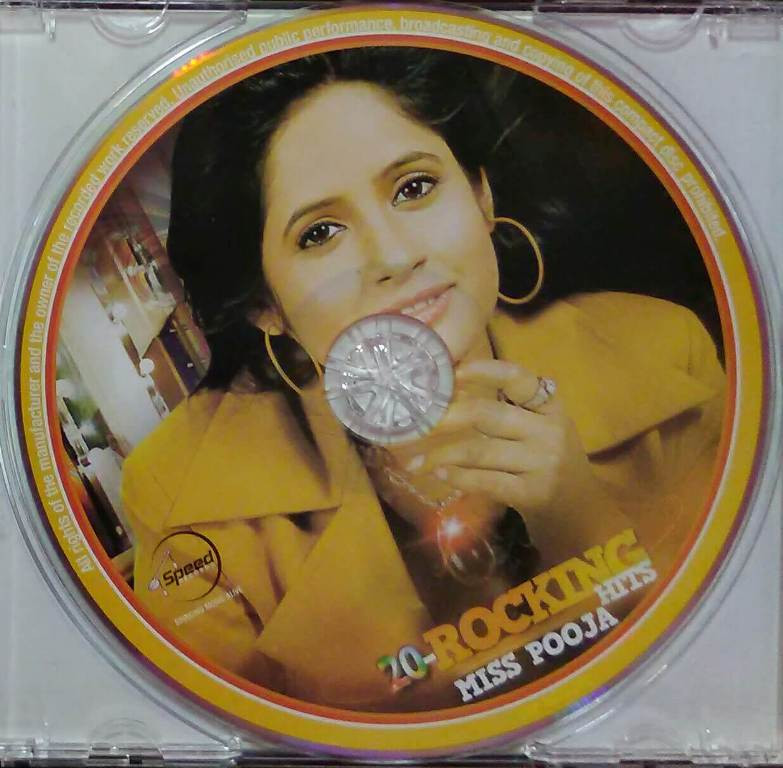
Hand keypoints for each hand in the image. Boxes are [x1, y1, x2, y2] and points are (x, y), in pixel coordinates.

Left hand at [406, 359, 626, 558]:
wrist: (581, 510)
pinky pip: (486, 481)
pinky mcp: (533, 493)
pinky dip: (458, 477)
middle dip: (446, 416)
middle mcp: (550, 430)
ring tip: (414, 461)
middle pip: (487, 414)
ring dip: (441, 454)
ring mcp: (544, 463)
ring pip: (480, 450)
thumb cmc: (548, 460)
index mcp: (550, 405)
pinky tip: (438, 474)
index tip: (451, 373)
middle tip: (416, 420)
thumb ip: (507, 409)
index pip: (517, 378)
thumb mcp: (540, 427)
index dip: (483, 371)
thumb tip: (448, 393)